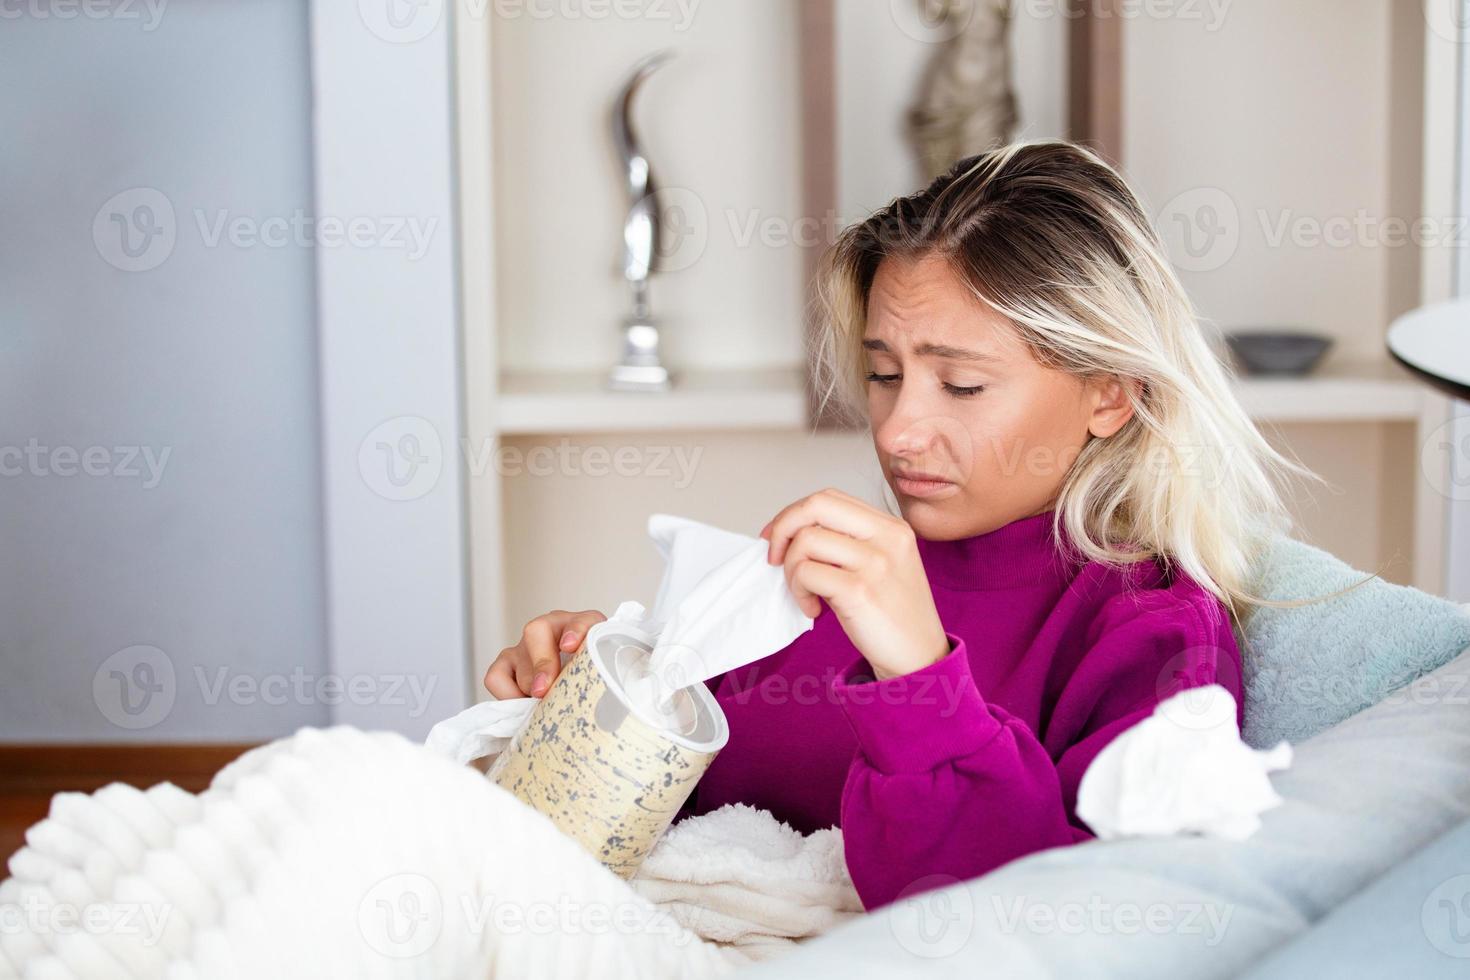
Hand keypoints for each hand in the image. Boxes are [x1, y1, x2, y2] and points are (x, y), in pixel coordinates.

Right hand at [484, 608, 606, 697]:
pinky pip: (496, 677)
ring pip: (518, 659)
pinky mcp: (506, 663)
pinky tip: (524, 705)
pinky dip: (506, 694)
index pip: (581, 621)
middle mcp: (551, 628)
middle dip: (541, 665)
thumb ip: (605, 676)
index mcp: (583, 625)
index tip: (571, 646)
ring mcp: (525, 644)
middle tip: (544, 690)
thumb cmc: (591, 677)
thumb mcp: (603, 672)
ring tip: (544, 705)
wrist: (576, 682)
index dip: (576, 631)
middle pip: (537, 635)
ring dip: (530, 687)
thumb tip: (607, 704)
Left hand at [761, 488, 949, 680]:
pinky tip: (813, 609)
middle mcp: (887, 538)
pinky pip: (806, 573)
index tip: (777, 537)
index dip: (794, 514)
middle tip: (775, 558)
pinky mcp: (860, 591)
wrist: (919, 658)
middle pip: (815, 506)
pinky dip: (798, 592)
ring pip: (805, 541)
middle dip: (783, 529)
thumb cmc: (894, 615)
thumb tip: (789, 533)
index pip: (829, 497)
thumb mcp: (883, 564)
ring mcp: (876, 563)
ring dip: (791, 571)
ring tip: (805, 593)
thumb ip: (848, 542)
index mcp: (892, 527)